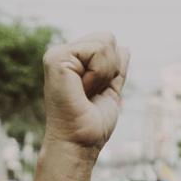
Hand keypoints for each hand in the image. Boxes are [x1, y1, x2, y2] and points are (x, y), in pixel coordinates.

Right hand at [42, 33, 128, 152]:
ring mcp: (57, 54)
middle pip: (108, 38)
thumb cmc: (92, 125)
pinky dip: (99, 74)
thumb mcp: (110, 91)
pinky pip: (97, 50)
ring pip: (105, 42)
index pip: (108, 44)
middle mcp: (63, 54)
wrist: (79, 143)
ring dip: (104, 73)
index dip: (113, 70)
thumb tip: (124, 48)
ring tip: (87, 92)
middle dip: (110, 69)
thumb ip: (115, 70)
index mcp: (74, 61)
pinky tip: (83, 89)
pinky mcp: (56, 57)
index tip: (96, 93)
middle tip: (92, 92)